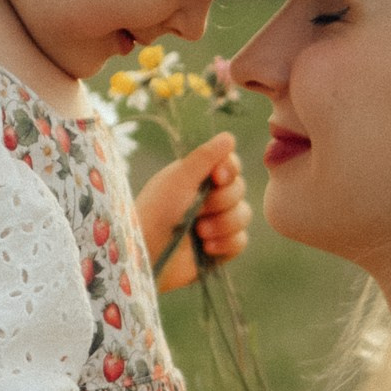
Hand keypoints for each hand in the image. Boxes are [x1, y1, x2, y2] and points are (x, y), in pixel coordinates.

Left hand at [138, 129, 248, 292]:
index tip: (217, 177)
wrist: (147, 254)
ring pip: (243, 215)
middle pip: (240, 189)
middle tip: (198, 210)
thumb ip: (205, 156)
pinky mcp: (219, 249)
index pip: (230, 165)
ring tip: (199, 232)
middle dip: (221, 202)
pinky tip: (206, 248)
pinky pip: (240, 241)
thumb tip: (229, 136)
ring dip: (223, 224)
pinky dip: (225, 244)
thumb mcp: (179, 178)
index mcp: (197, 178)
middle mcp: (208, 198)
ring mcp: (216, 224)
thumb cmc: (157, 211)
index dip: (229, 170)